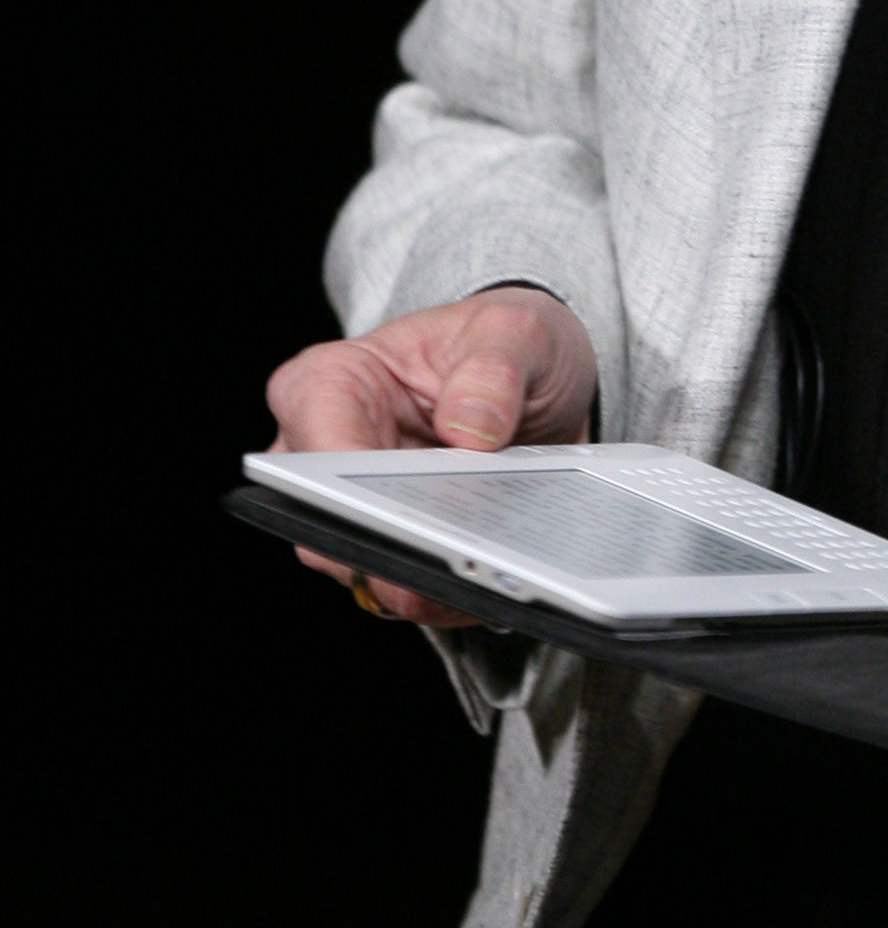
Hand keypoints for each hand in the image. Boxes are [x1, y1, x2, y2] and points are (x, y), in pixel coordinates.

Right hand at [264, 286, 597, 625]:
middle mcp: (329, 452)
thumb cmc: (500, 342)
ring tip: (489, 579)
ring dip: (427, 581)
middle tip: (449, 567)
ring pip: (369, 570)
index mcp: (331, 383)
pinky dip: (454, 595)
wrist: (535, 375)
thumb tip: (468, 428)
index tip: (390, 515)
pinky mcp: (401, 545)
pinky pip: (414, 589)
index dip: (342, 494)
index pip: (312, 451)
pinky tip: (498, 585)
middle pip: (329, 528)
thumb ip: (492, 370)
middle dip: (389, 553)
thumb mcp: (514, 332)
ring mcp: (361, 506)